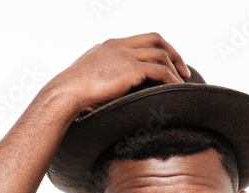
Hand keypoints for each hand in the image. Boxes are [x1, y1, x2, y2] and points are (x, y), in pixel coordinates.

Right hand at [46, 33, 190, 116]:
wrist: (65, 94)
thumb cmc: (72, 96)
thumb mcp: (90, 82)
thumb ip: (104, 81)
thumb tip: (110, 96)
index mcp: (109, 46)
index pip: (140, 40)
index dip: (158, 50)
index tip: (168, 65)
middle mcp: (118, 45)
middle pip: (155, 39)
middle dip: (174, 53)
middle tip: (183, 72)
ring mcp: (124, 54)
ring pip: (161, 53)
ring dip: (176, 68)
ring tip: (183, 83)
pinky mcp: (130, 68)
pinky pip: (160, 71)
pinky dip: (171, 80)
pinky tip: (176, 90)